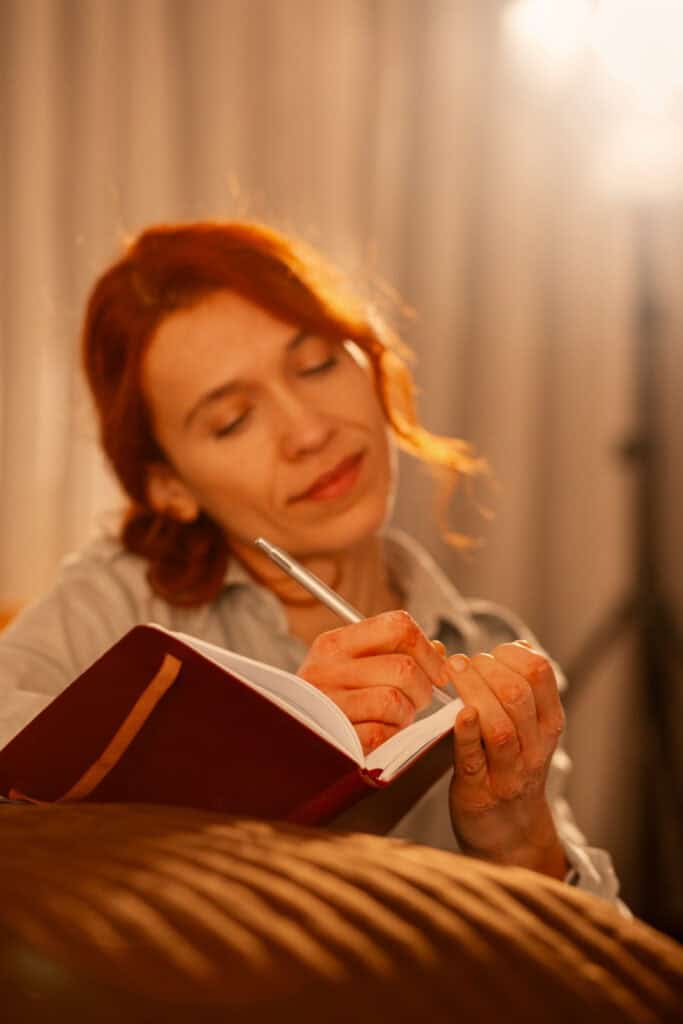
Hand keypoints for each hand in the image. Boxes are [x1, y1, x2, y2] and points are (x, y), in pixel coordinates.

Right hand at [297, 610, 449, 753]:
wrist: (288, 736)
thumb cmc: (330, 700)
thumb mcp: (352, 666)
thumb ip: (394, 652)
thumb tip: (439, 651)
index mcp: (334, 643)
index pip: (397, 626)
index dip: (427, 649)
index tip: (437, 670)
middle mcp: (327, 668)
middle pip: (403, 667)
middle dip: (423, 688)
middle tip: (418, 699)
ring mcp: (328, 703)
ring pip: (395, 700)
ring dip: (406, 714)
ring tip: (395, 717)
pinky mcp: (333, 737)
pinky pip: (381, 733)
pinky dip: (389, 736)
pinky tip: (380, 734)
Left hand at [447, 641, 567, 877]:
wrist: (512, 836)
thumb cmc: (512, 770)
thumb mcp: (531, 731)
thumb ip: (526, 691)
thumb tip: (519, 645)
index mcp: (549, 725)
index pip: (541, 674)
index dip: (512, 653)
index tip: (491, 652)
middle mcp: (535, 748)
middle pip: (518, 695)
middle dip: (486, 668)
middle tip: (462, 662)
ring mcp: (509, 772)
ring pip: (499, 725)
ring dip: (473, 691)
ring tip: (453, 674)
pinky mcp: (479, 791)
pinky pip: (474, 758)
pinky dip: (466, 732)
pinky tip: (457, 712)